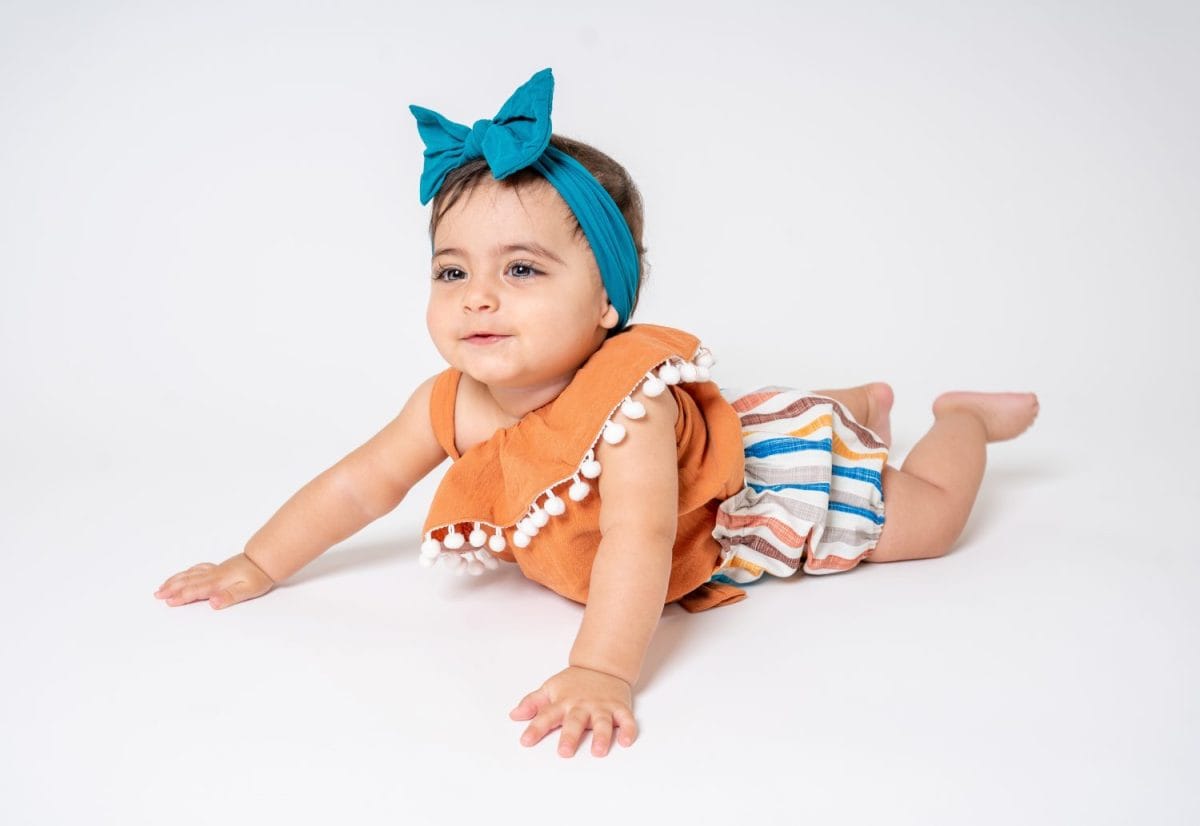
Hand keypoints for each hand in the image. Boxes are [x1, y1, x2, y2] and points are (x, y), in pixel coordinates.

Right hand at [154, 553, 275, 609]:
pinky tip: (182, 576)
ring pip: (190, 574)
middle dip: (172, 588)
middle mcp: (213, 574)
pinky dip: (185, 573)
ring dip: (175, 581)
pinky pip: (196, 569)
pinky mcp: (217, 568)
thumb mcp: (248, 590)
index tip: (169, 601)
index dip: (182, 596)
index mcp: (219, 581)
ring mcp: (214, 570)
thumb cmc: (258, 576)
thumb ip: (230, 596)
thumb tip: (213, 602)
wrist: (265, 559)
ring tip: (162, 588)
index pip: (197, 590)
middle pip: (188, 581)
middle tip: (157, 595)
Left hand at [509, 665, 637, 756]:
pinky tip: (626, 741)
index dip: (535, 728)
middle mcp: (582, 705)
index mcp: (563, 702)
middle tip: (564, 752)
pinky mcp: (619, 707)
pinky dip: (628, 729)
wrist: (603, 665)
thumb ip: (533, 702)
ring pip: (602, 722)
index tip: (526, 741)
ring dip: (601, 736)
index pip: (546, 715)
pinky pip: (626, 719)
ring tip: (598, 751)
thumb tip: (514, 715)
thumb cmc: (575, 682)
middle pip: (575, 721)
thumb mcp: (551, 688)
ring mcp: (602, 706)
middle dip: (570, 736)